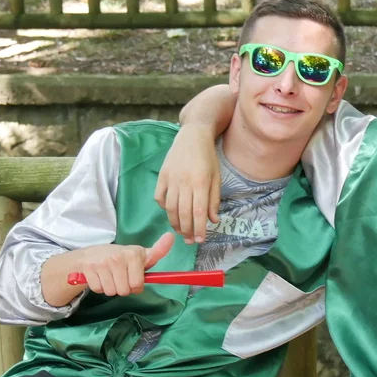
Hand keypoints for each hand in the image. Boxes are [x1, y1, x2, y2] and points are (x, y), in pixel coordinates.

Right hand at [73, 232, 174, 296]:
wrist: (90, 254)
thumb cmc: (121, 257)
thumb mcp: (140, 254)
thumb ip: (157, 251)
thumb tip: (171, 237)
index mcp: (133, 254)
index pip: (137, 284)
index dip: (136, 286)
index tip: (134, 280)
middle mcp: (118, 257)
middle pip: (124, 291)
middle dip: (123, 288)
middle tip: (120, 278)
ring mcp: (102, 263)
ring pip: (111, 292)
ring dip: (111, 288)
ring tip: (110, 277)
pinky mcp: (88, 269)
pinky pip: (98, 290)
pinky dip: (99, 287)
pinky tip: (100, 277)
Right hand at [154, 122, 221, 243]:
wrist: (193, 135)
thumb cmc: (208, 157)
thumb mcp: (216, 177)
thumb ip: (214, 200)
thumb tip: (213, 221)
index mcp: (201, 182)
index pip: (199, 212)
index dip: (199, 229)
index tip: (201, 240)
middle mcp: (184, 182)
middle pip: (183, 213)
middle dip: (187, 231)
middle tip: (191, 240)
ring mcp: (171, 179)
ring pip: (170, 208)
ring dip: (175, 223)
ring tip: (181, 232)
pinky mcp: (162, 176)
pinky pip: (159, 197)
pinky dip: (164, 208)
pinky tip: (171, 213)